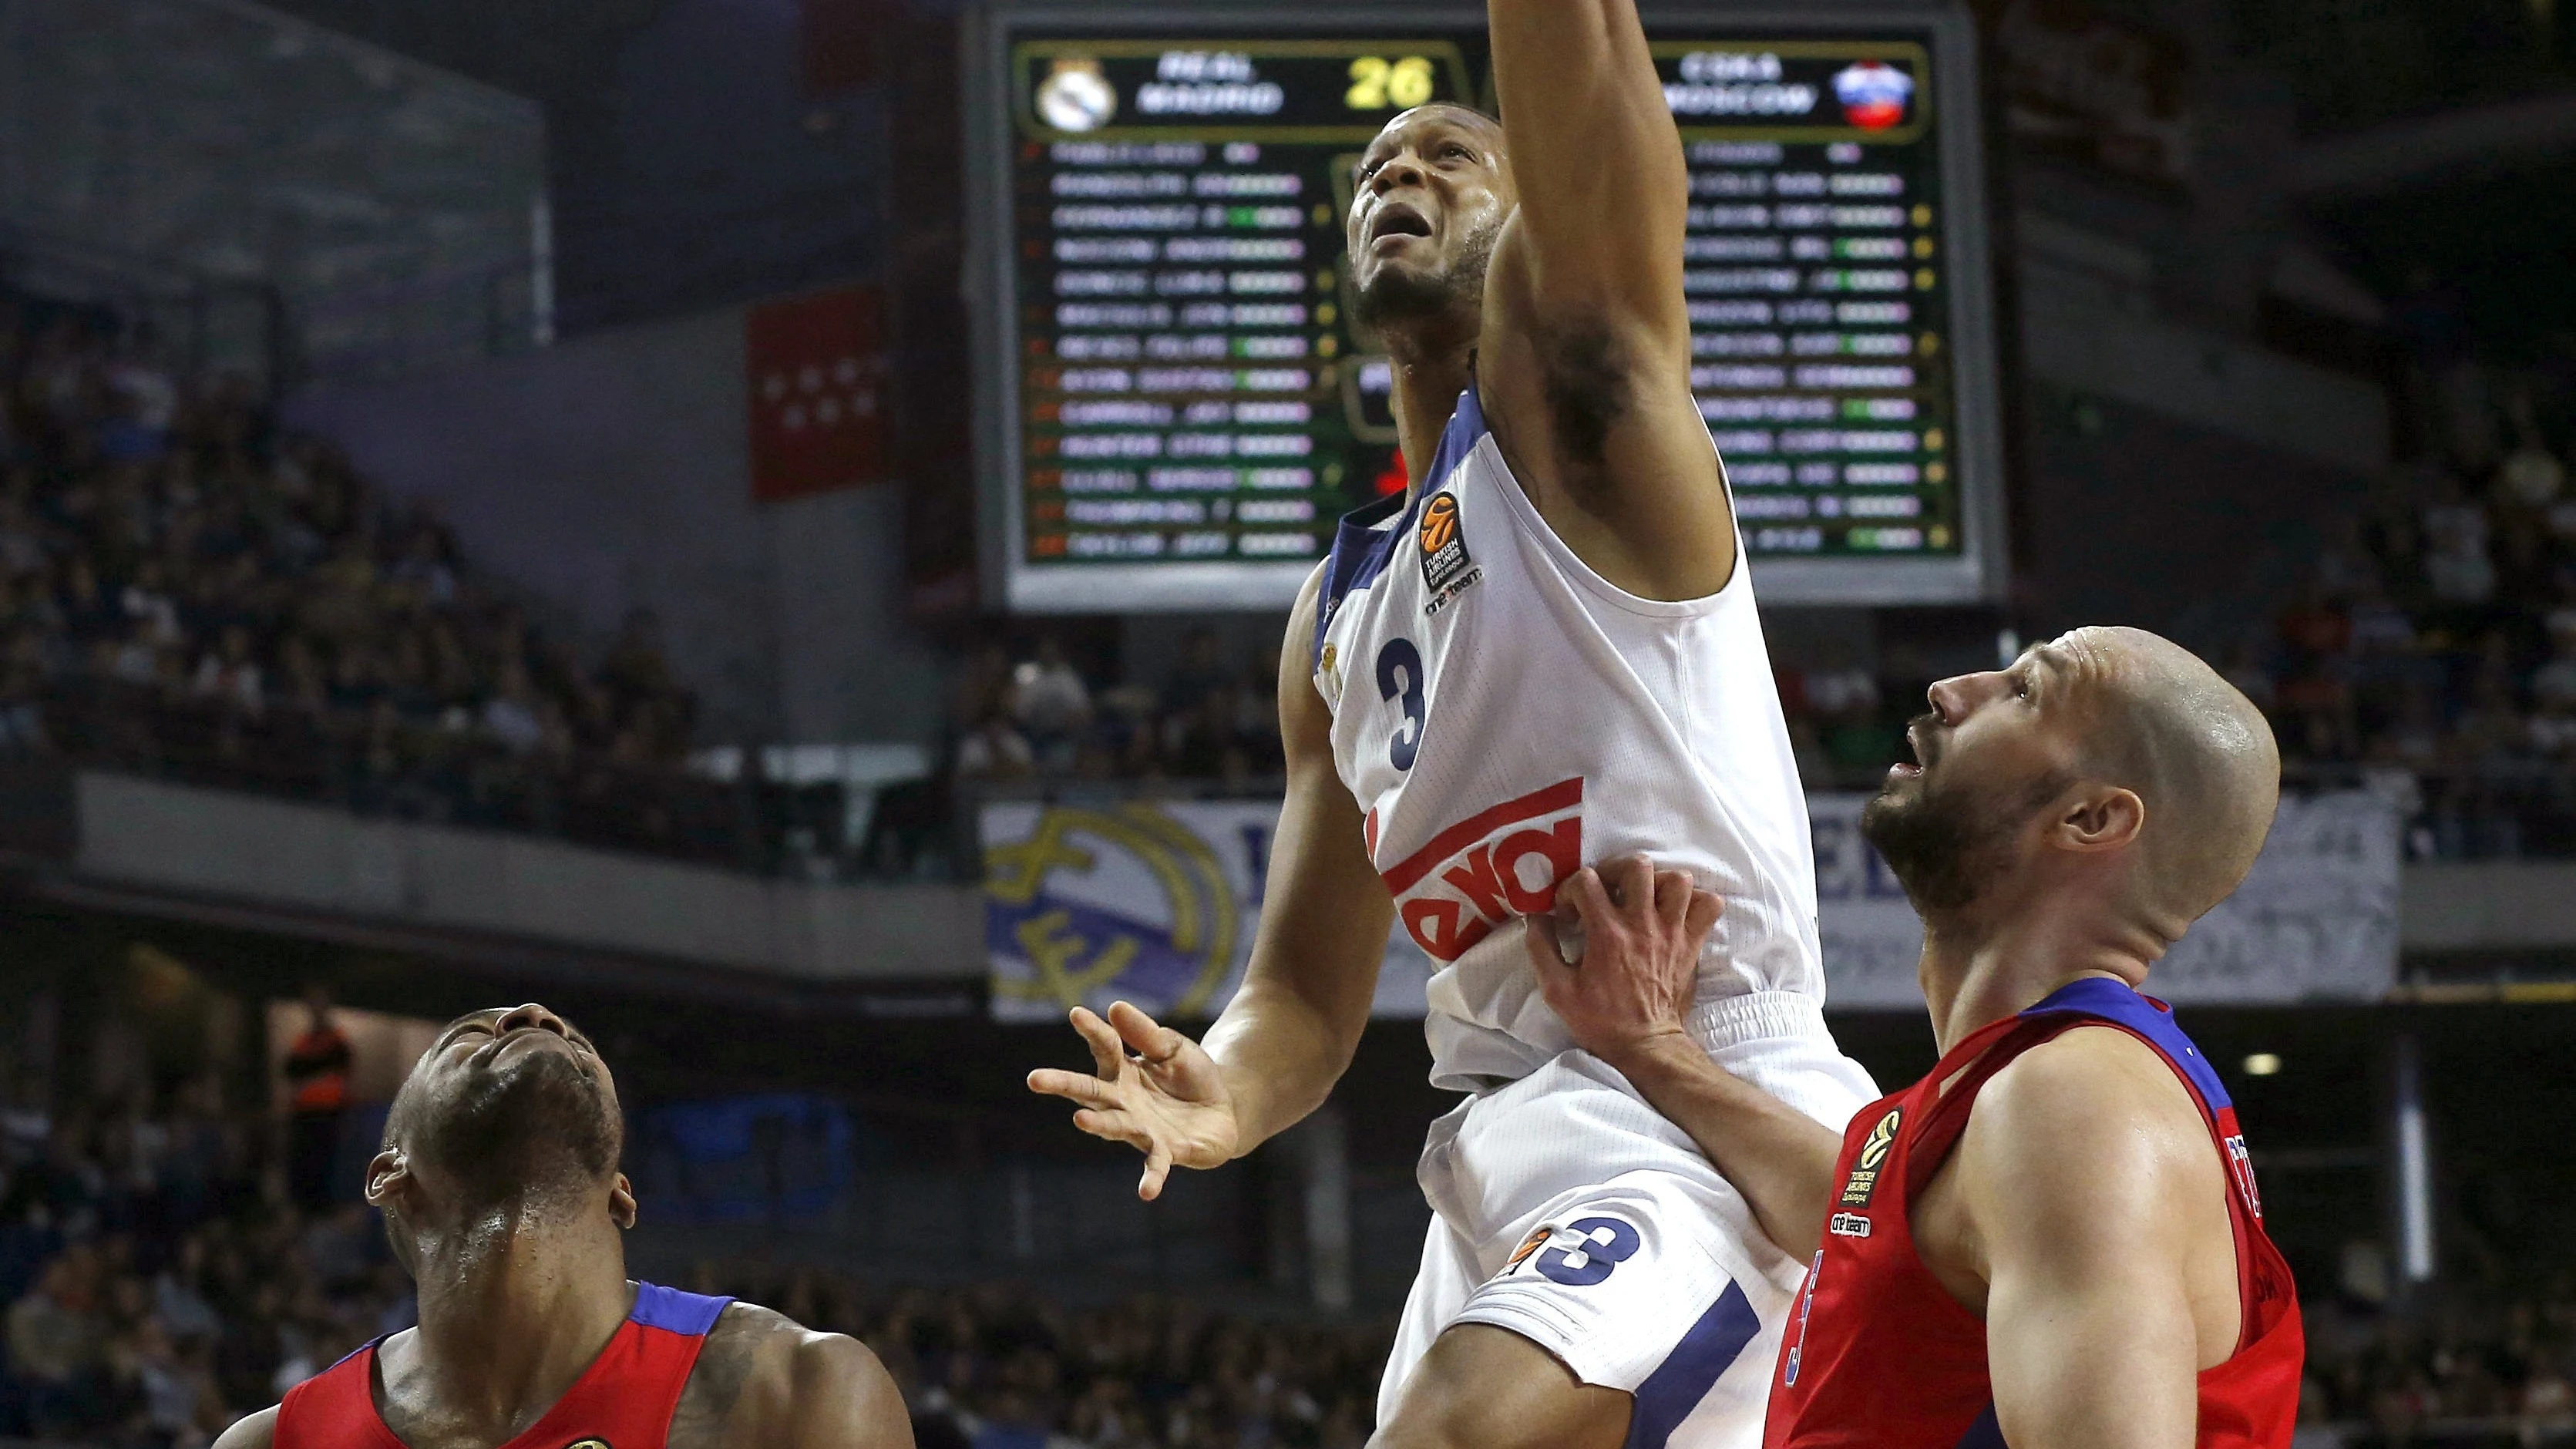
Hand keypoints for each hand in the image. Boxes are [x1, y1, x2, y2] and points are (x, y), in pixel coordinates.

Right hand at [1027, 1001, 1241, 1199]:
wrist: (1224, 1110)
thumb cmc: (1190, 1077)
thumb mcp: (1172, 1048)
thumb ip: (1146, 1033)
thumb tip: (1114, 1006)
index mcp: (1123, 1072)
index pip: (1104, 1047)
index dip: (1092, 1030)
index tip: (1076, 1013)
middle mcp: (1124, 1102)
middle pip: (1090, 1091)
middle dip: (1063, 1084)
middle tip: (1034, 1078)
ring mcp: (1142, 1128)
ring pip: (1115, 1126)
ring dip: (1098, 1124)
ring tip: (1080, 1120)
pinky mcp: (1168, 1151)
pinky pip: (1156, 1165)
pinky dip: (1151, 1178)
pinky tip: (1146, 1193)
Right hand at [1527, 854, 1720, 1067]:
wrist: (1645, 1045)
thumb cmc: (1600, 1020)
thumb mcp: (1557, 990)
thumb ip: (1541, 948)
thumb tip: (1536, 918)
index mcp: (1607, 933)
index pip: (1587, 880)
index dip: (1570, 889)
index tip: (1569, 912)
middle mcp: (1642, 925)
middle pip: (1637, 866)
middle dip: (1616, 869)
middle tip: (1607, 890)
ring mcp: (1672, 932)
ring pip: (1677, 880)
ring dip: (1657, 882)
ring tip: (1642, 898)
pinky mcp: (1692, 944)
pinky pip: (1708, 905)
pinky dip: (1695, 901)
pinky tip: (1674, 911)